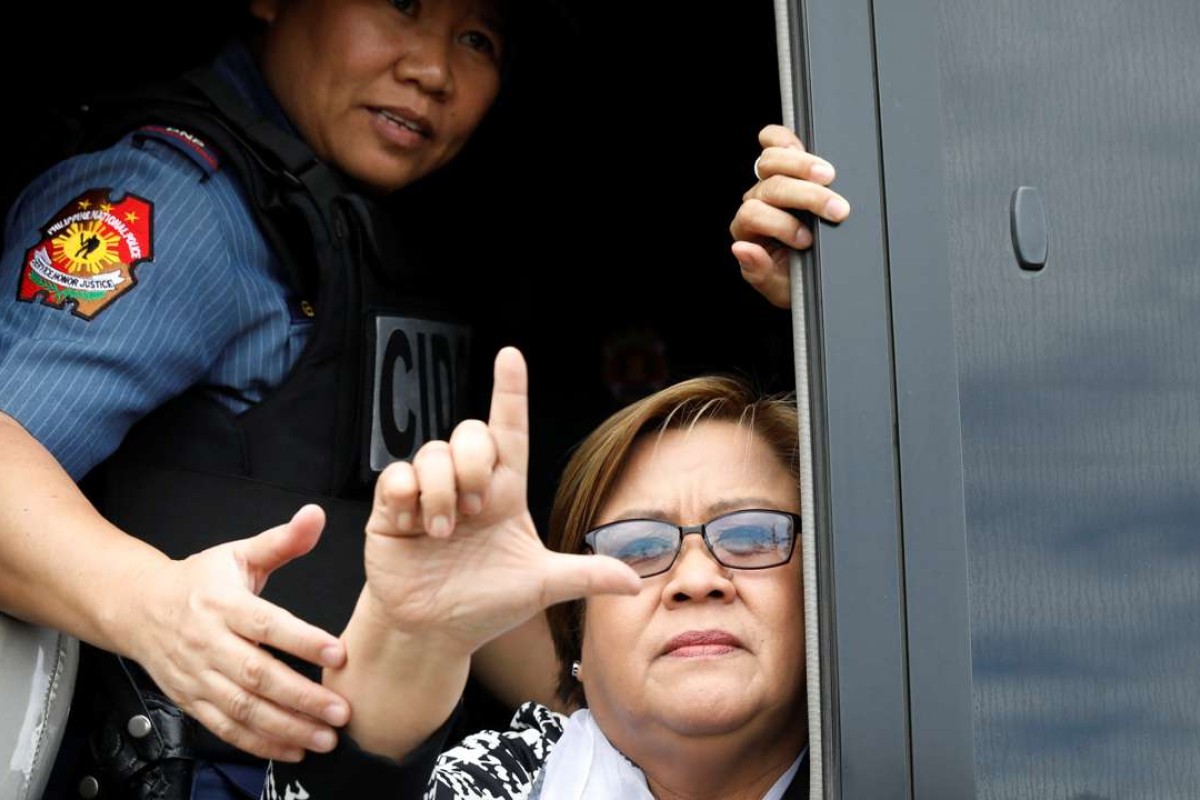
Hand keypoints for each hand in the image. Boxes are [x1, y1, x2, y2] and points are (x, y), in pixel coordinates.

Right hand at [127, 507, 350, 761]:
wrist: (138, 607)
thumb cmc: (198, 581)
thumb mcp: (238, 553)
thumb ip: (282, 540)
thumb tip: (314, 516)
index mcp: (223, 604)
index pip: (265, 624)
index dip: (302, 640)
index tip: (337, 652)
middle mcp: (208, 643)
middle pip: (257, 675)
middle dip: (301, 696)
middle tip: (340, 709)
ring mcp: (198, 677)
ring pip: (243, 709)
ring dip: (286, 727)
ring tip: (324, 736)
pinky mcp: (192, 701)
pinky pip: (226, 728)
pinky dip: (259, 743)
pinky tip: (292, 749)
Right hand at [362, 347, 639, 655]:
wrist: (433, 632)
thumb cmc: (486, 604)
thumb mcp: (541, 586)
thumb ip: (585, 575)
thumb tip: (634, 582)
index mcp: (505, 491)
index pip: (509, 428)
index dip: (509, 390)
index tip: (509, 356)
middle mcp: (467, 483)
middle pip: (470, 433)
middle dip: (473, 464)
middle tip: (475, 510)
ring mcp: (428, 493)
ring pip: (432, 452)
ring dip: (441, 491)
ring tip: (443, 532)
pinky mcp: (392, 508)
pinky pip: (395, 475)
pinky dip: (406, 496)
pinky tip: (412, 526)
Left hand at [730, 125, 851, 307]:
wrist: (809, 275)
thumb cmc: (792, 279)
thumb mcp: (777, 287)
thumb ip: (758, 271)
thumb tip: (742, 249)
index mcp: (748, 231)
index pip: (753, 215)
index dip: (780, 225)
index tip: (807, 240)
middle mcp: (756, 202)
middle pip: (771, 186)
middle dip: (806, 196)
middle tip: (836, 209)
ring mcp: (769, 181)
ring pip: (771, 160)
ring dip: (802, 165)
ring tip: (829, 176)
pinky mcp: (786, 167)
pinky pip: (776, 142)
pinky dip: (787, 139)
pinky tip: (807, 147)